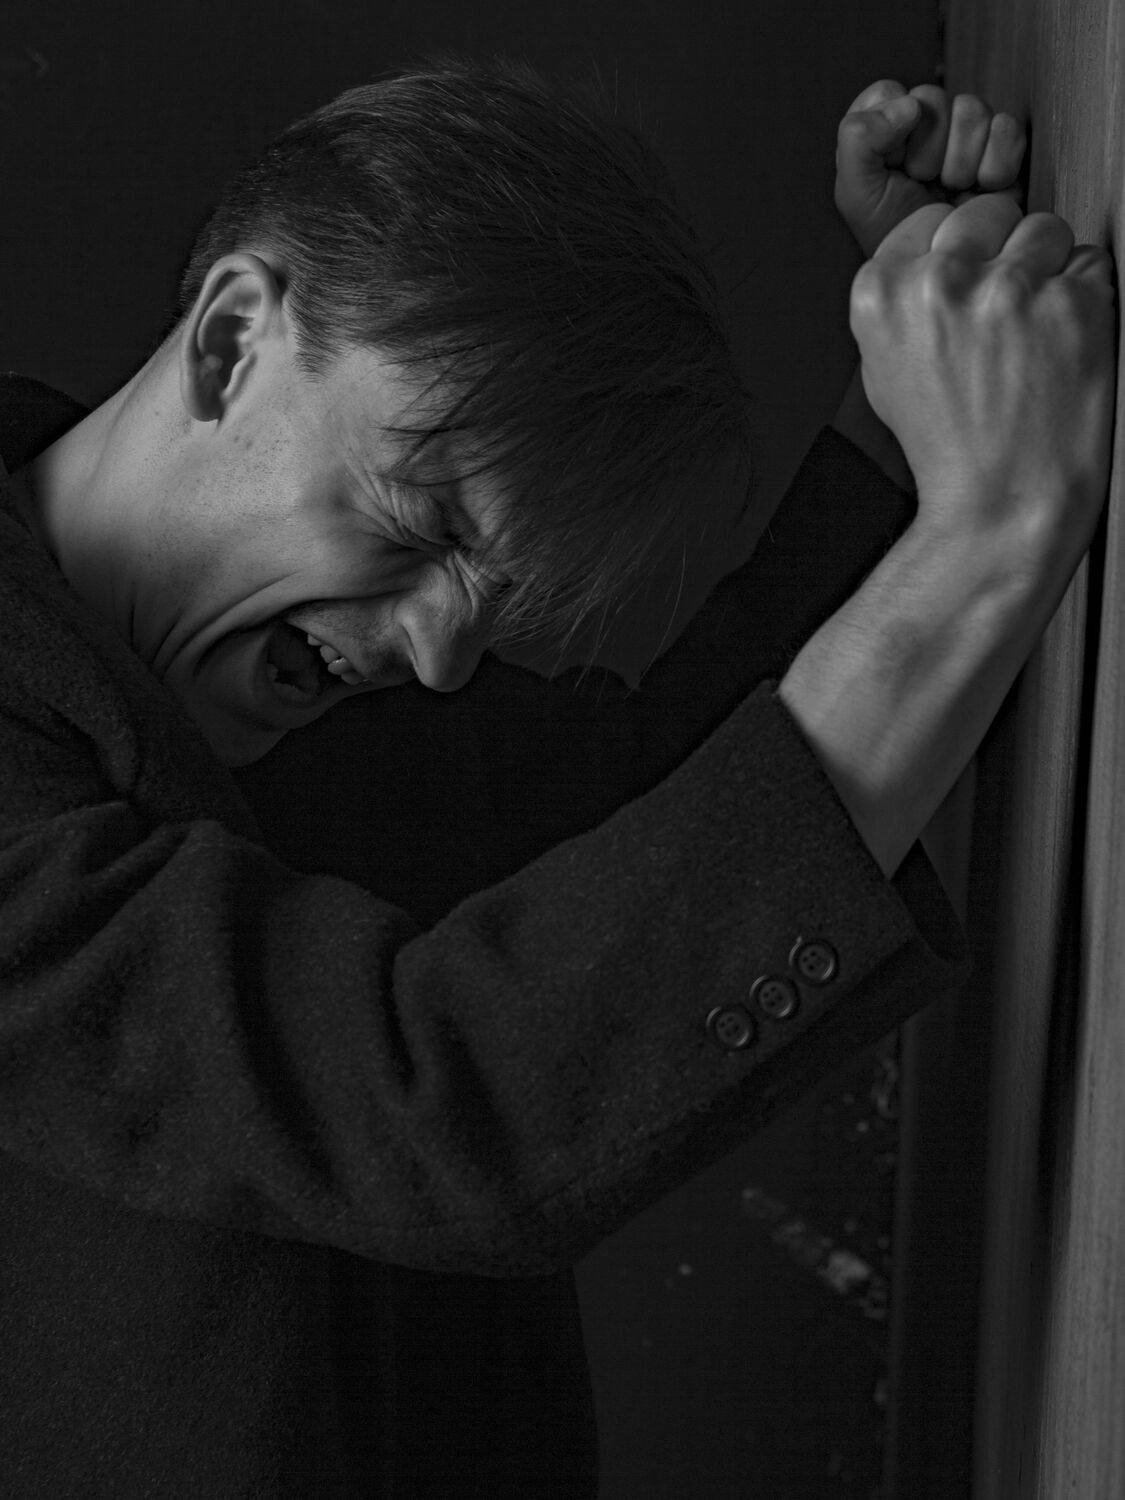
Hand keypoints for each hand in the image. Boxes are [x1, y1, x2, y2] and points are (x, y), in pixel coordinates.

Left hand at [835, 81, 1027, 258]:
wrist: (943, 272)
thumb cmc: (896, 235)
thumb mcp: (856, 194)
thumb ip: (857, 139)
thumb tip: (909, 105)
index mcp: (884, 129)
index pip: (889, 93)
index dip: (892, 130)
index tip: (893, 167)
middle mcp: (925, 124)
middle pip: (933, 98)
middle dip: (927, 150)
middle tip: (924, 185)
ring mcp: (967, 134)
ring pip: (972, 110)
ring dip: (960, 161)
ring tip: (952, 190)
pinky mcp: (1004, 147)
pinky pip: (1007, 129)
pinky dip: (995, 165)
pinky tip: (983, 189)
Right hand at [849, 194, 1116, 564]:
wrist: (1000, 503)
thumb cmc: (946, 449)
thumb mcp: (884, 373)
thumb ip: (901, 302)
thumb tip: (932, 255)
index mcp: (882, 293)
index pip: (929, 219)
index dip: (955, 251)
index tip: (964, 286)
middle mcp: (939, 282)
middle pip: (988, 212)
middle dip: (1001, 249)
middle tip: (1004, 312)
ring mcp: (1008, 288)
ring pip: (1045, 229)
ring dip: (1049, 269)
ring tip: (1036, 331)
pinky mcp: (1071, 301)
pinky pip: (1092, 263)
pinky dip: (1087, 299)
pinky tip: (1063, 344)